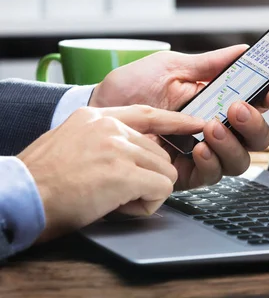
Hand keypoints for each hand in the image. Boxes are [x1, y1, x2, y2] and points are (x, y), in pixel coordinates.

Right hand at [18, 105, 204, 240]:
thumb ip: (103, 139)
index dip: (176, 121)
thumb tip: (134, 150)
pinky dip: (148, 204)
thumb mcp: (71, 142)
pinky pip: (161, 189)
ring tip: (117, 200)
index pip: (148, 113)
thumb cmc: (43, 180)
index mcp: (96, 117)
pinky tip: (122, 207)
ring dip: (147, 191)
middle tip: (121, 192)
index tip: (196, 123)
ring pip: (164, 170)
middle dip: (147, 177)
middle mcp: (109, 127)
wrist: (21, 197)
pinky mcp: (123, 174)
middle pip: (159, 152)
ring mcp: (117, 148)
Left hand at [89, 47, 268, 189]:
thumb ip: (209, 63)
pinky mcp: (185, 173)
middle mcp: (216, 129)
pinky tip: (198, 148)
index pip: (255, 103)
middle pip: (256, 137)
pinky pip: (212, 175)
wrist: (100, 113)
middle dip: (255, 124)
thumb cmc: (131, 89)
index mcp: (217, 101)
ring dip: (232, 144)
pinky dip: (211, 162)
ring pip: (240, 160)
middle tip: (238, 109)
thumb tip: (242, 51)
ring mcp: (203, 152)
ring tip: (212, 128)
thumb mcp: (171, 67)